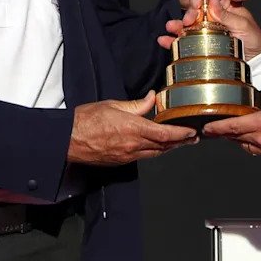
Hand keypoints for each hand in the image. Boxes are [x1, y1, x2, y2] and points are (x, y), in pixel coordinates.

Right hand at [67, 91, 196, 165]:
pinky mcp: (121, 162)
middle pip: (164, 147)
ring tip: (179, 142)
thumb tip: (153, 98)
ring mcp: (127, 156)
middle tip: (192, 138)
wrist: (68, 140)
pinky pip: (143, 157)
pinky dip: (154, 152)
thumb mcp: (114, 105)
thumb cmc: (87, 120)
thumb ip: (137, 104)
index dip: (181, 134)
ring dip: (168, 148)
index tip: (192, 132)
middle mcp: (133, 145)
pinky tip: (157, 146)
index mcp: (133, 129)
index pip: (165, 134)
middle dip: (180, 143)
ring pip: (155, 154)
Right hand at [158, 3, 260, 58]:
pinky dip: (172, 41)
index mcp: (223, 7)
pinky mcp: (199, 44)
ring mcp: (205, 30)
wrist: (256, 58)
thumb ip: (227, 14)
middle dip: (189, 13)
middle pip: (195, 11)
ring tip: (170, 27)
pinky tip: (164, 40)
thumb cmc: (252, 37)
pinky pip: (183, 41)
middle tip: (187, 18)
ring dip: (177, 26)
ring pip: (187, 25)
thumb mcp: (243, 24)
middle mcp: (212, 17)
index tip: (197, 0)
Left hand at [202, 102, 260, 172]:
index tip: (207, 127)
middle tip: (215, 131)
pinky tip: (260, 141)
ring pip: (246, 146)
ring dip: (240, 140)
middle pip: (236, 138)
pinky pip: (259, 152)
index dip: (217, 127)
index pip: (233, 126)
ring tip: (237, 134)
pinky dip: (256, 146)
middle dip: (224, 134)